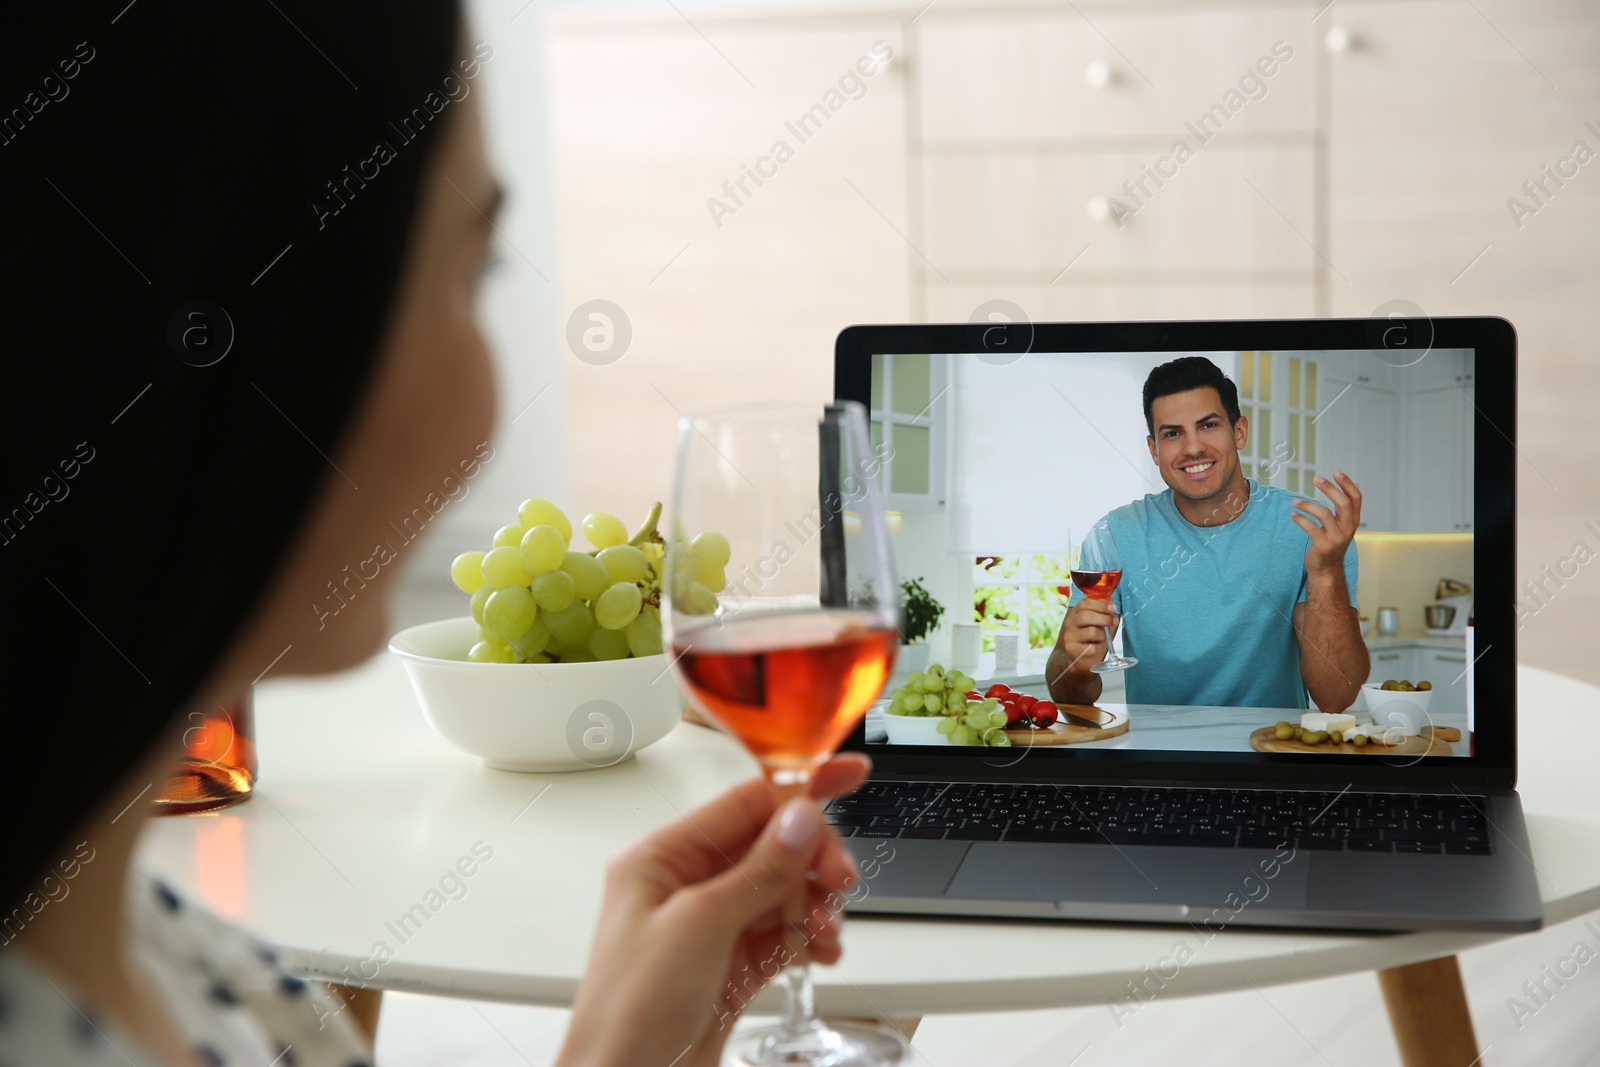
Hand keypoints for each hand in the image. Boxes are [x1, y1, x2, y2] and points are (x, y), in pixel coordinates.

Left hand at [555, 754, 869, 1066]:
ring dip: (816, 904)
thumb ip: (758, 871)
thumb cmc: (628, 1012)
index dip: (799, 787)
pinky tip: (821, 951)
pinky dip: (810, 938)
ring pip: (785, 890)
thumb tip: (800, 818)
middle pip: (772, 846)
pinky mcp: (732, 964)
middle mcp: (688, 885)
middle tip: (841, 880)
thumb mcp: (699, 927)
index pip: (744, 802)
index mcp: (663, 858)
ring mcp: (712, 925)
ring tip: (828, 929)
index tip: (847, 773)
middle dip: (813, 859)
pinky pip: (785, 933)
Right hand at [1056, 598, 1117, 678]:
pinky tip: (1096, 648)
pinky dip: (1099, 648)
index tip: (1113, 607)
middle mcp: (1070, 623)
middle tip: (1114, 622)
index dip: (1101, 604)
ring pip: (1092, 631)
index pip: (1085, 603)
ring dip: (1102, 635)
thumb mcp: (1097, 622)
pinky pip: (1092, 647)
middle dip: (1104, 618)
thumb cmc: (1092, 639)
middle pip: (1086, 615)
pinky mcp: (1074, 651)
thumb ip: (1102, 610)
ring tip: (1102, 639)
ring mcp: (1070, 637)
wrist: (1081, 660)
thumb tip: (1110, 598)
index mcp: (1076, 613)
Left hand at [1292, 471, 1361, 577]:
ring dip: (1308, 505)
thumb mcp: (1343, 524)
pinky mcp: (1323, 546)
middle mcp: (1348, 528)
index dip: (1347, 484)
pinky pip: (1311, 528)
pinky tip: (1293, 515)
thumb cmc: (1332, 541)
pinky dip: (1301, 519)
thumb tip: (1356, 484)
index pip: (1356, 498)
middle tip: (1316, 478)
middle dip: (1329, 488)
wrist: (1326, 568)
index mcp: (1353, 520)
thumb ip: (1348, 507)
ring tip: (1295, 502)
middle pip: (1343, 503)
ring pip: (1324, 514)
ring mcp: (1336, 538)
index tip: (1336, 472)